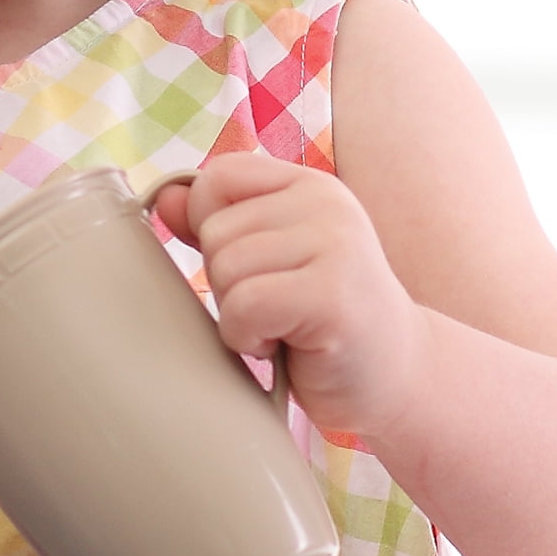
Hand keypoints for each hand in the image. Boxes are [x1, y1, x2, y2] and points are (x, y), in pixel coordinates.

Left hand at [151, 155, 428, 439]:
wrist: (393, 378)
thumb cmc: (319, 322)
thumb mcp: (270, 261)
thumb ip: (218, 225)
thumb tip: (163, 199)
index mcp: (308, 186)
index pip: (217, 177)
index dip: (209, 227)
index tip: (251, 267)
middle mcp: (327, 204)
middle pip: (215, 231)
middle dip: (228, 283)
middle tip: (276, 309)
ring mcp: (336, 245)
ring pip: (226, 268)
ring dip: (239, 314)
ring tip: (282, 326)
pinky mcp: (332, 295)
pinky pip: (244, 305)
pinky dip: (247, 336)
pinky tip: (284, 345)